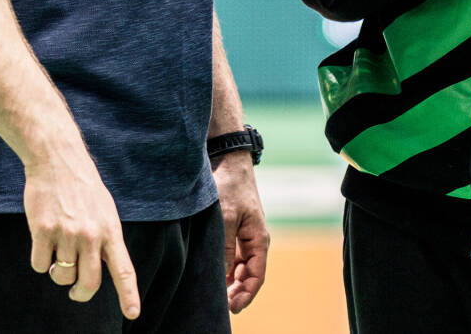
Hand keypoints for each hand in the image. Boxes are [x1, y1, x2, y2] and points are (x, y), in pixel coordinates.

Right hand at [23, 148, 139, 319]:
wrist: (59, 161)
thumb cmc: (84, 189)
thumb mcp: (105, 212)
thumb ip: (105, 240)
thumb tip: (98, 270)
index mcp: (111, 231)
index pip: (123, 270)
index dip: (128, 295)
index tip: (132, 315)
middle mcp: (91, 236)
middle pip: (88, 283)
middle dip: (80, 293)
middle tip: (75, 290)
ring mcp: (67, 234)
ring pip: (60, 276)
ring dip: (56, 271)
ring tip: (58, 251)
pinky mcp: (43, 231)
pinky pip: (38, 265)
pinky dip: (39, 260)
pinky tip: (43, 240)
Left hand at [214, 151, 269, 312]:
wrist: (228, 160)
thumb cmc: (230, 186)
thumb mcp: (225, 217)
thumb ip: (225, 248)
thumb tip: (223, 276)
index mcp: (259, 239)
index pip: (257, 276)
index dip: (246, 295)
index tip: (231, 309)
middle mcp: (254, 240)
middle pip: (248, 275)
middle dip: (236, 292)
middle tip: (218, 305)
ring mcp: (244, 235)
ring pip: (239, 268)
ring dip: (229, 281)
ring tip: (213, 293)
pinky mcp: (233, 230)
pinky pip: (232, 257)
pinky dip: (224, 268)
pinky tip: (211, 274)